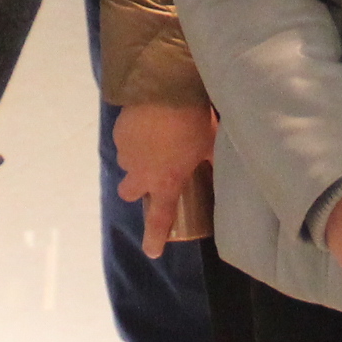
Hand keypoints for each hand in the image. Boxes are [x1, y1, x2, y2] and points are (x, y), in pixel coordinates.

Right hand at [113, 100, 217, 258]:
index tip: (152, 251)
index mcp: (165, 182)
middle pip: (129, 193)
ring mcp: (126, 152)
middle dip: (137, 188)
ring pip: (126, 163)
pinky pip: (124, 139)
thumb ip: (212, 160)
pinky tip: (149, 121)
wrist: (165, 90)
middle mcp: (140, 173)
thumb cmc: (193, 123)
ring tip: (156, 139)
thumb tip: (222, 167)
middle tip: (152, 174)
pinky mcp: (119, 132)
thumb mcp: (209, 144)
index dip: (155, 237)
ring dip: (137, 158)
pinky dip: (134, 135)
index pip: (159, 219)